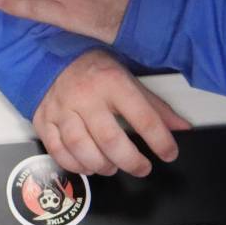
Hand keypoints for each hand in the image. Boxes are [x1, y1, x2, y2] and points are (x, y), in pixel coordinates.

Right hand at [34, 50, 191, 177]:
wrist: (52, 56)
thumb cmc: (96, 71)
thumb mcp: (129, 80)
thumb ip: (155, 107)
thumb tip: (182, 128)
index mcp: (112, 82)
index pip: (142, 117)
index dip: (160, 140)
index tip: (169, 153)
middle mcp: (85, 95)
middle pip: (110, 140)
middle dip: (131, 161)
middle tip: (142, 168)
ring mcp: (61, 108)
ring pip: (81, 147)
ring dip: (101, 165)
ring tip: (113, 167)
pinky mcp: (43, 119)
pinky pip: (56, 149)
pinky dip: (74, 164)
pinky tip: (88, 166)